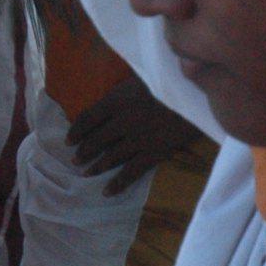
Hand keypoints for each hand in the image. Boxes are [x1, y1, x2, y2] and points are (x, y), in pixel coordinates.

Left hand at [65, 77, 198, 193]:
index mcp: (117, 99)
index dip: (76, 130)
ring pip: (110, 157)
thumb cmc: (171, 77)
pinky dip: (118, 183)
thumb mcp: (143, 73)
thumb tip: (114, 95)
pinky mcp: (154, 152)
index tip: (69, 140)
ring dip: (96, 167)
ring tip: (86, 173)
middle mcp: (122, 120)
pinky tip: (107, 191)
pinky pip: (132, 172)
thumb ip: (126, 88)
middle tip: (75, 160)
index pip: (88, 117)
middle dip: (84, 151)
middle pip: (96, 139)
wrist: (196, 93)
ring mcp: (137, 138)